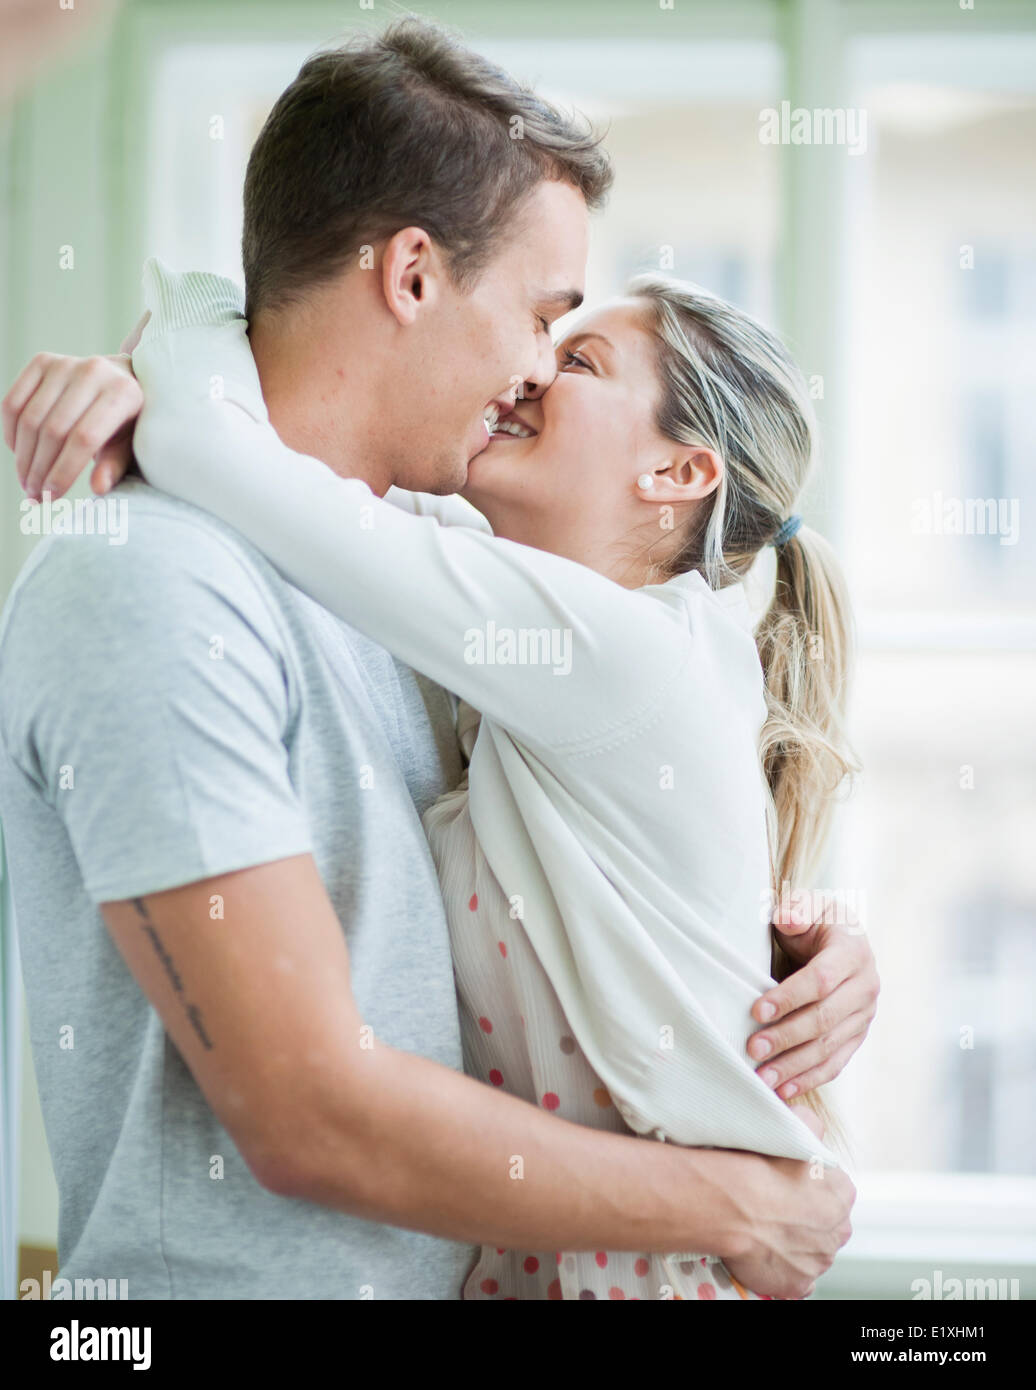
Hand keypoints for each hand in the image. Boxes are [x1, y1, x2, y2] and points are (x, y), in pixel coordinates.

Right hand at [2, 345, 143, 501]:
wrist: (123, 378)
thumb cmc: (129, 421)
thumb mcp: (132, 445)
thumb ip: (116, 465)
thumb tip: (98, 488)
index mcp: (122, 394)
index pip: (85, 438)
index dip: (63, 471)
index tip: (51, 497)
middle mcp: (93, 373)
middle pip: (54, 430)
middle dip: (40, 470)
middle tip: (36, 496)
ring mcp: (65, 364)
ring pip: (30, 419)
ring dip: (23, 458)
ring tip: (27, 483)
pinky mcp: (42, 361)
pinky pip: (13, 403)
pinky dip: (11, 433)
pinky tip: (19, 454)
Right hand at [721, 1114, 854, 1299]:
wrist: (731, 1202)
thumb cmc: (757, 1162)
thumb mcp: (790, 1126)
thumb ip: (809, 1124)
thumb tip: (812, 1124)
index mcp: (841, 1192)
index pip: (833, 1190)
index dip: (808, 1186)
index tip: (786, 1182)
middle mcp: (839, 1230)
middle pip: (826, 1223)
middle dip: (806, 1218)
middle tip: (773, 1206)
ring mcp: (819, 1261)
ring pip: (811, 1252)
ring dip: (794, 1244)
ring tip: (764, 1228)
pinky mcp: (798, 1284)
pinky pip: (796, 1280)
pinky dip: (784, 1270)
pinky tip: (766, 1253)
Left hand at [748, 890, 878, 1100]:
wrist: (839, 939)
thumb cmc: (813, 922)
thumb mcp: (805, 906)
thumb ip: (796, 909)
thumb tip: (786, 918)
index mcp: (853, 951)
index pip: (821, 979)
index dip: (789, 996)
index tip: (756, 1010)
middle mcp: (866, 985)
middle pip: (825, 1017)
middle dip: (786, 1036)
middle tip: (752, 1049)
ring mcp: (865, 1015)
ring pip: (830, 1046)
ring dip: (795, 1065)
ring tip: (763, 1078)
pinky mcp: (857, 1036)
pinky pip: (835, 1062)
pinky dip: (810, 1078)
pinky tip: (784, 1091)